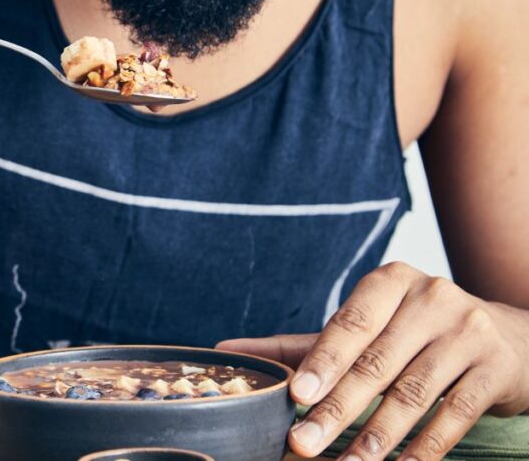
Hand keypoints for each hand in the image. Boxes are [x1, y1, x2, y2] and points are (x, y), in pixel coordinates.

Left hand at [217, 262, 528, 460]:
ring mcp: (467, 331)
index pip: (351, 323)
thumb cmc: (414, 331)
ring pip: (414, 393)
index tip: (296, 394)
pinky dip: (426, 447)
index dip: (323, 360)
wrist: (508, 336)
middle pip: (377, 362)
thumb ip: (298, 344)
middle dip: (338, 408)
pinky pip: (456, 414)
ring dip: (377, 437)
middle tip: (304, 442)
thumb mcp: (363, 327)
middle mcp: (431, 298)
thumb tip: (225, 351)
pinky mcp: (494, 367)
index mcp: (390, 282)